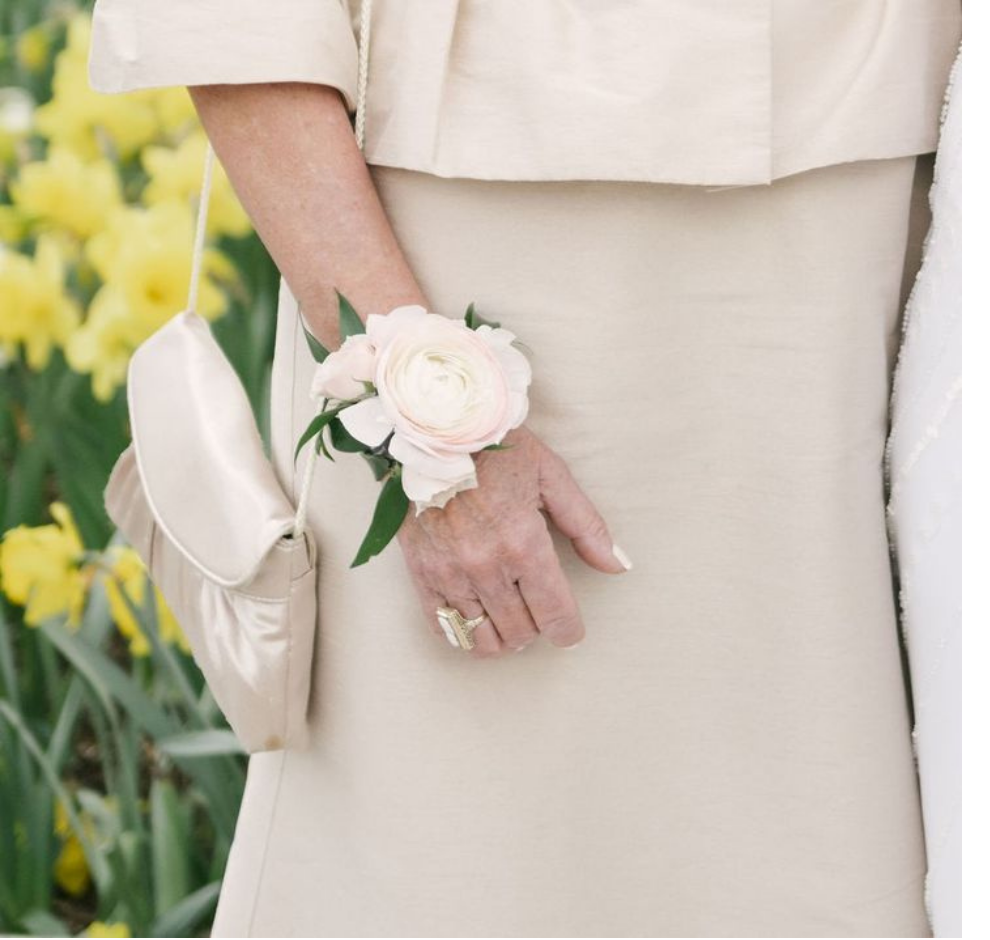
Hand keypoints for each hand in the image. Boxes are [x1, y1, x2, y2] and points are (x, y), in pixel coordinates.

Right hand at [396, 424, 629, 657]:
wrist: (433, 430)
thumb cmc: (496, 448)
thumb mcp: (550, 475)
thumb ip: (586, 525)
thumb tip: (617, 564)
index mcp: (524, 542)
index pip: (555, 615)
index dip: (569, 630)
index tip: (570, 630)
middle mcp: (486, 565)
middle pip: (521, 632)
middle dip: (536, 628)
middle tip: (537, 610)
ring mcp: (450, 572)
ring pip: (482, 638)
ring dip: (502, 637)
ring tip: (508, 620)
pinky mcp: (422, 572)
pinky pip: (443, 627)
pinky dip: (463, 634)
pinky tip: (475, 619)